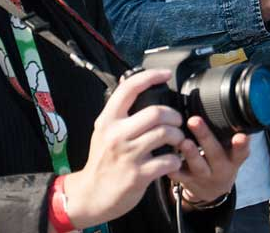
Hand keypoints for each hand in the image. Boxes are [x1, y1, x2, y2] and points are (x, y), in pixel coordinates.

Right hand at [62, 69, 184, 228]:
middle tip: (176, 121)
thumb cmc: (102, 161)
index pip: (129, 88)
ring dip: (178, 136)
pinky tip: (172, 160)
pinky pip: (168, 160)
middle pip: (155, 112)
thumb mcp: (102, 131)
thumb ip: (117, 113)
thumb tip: (130, 85)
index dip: (151, 76)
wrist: (91, 194)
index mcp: (108, 120)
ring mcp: (128, 155)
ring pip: (165, 134)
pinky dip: (175, 159)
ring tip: (177, 140)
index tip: (165, 74)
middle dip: (174, 115)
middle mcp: (116, 134)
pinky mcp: (138, 175)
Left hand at [167, 117, 249, 205]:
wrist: (212, 190)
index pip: (240, 151)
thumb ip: (229, 135)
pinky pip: (179, 176)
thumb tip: (228, 107)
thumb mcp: (232, 152)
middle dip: (205, 137)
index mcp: (233, 159)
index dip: (241, 145)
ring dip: (190, 153)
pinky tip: (166, 158)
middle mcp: (220, 168)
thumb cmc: (221, 161)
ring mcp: (203, 176)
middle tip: (195, 121)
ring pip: (197, 165)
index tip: (241, 136)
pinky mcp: (188, 180)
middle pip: (215, 153)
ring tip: (184, 142)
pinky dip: (173, 168)